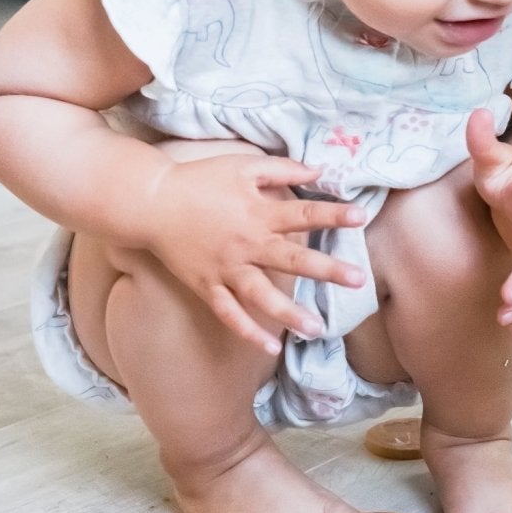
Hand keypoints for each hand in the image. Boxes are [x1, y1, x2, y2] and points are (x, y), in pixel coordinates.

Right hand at [142, 151, 368, 353]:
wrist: (150, 202)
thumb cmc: (198, 180)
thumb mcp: (242, 165)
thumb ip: (282, 169)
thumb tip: (319, 170)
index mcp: (257, 212)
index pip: (303, 214)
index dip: (333, 215)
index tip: (361, 217)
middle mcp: (246, 243)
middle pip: (291, 259)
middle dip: (326, 270)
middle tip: (358, 280)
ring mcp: (225, 268)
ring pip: (261, 295)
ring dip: (289, 313)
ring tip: (316, 328)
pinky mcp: (206, 285)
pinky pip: (229, 313)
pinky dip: (247, 332)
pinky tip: (270, 347)